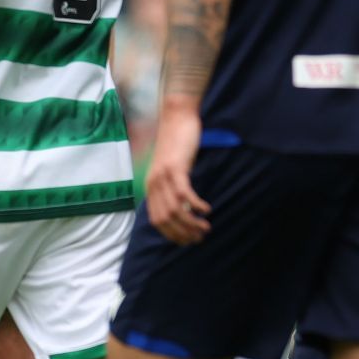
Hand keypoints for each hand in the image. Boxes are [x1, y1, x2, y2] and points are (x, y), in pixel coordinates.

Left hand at [145, 103, 209, 242]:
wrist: (176, 117)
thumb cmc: (178, 144)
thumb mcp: (172, 169)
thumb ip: (173, 188)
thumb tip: (184, 209)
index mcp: (151, 187)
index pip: (156, 221)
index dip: (172, 235)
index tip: (188, 241)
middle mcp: (153, 184)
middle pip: (165, 220)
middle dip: (183, 234)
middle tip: (200, 238)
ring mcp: (163, 176)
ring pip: (175, 210)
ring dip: (191, 223)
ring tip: (206, 227)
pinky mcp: (175, 168)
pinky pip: (184, 194)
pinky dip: (195, 205)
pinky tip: (207, 209)